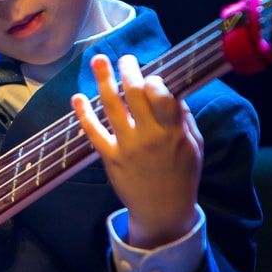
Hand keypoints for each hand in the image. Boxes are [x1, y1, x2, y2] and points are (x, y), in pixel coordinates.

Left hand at [71, 54, 202, 247]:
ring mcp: (127, 147)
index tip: (151, 75)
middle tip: (125, 59)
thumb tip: (174, 92)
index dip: (154, 79)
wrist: (163, 212)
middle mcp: (149, 136)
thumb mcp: (194, 146)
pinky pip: (94, 132)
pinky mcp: (110, 158)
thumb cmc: (182, 176)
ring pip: (113, 106)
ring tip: (98, 60)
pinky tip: (77, 98)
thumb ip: (184, 119)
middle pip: (135, 94)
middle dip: (128, 70)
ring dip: (103, 80)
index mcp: (172, 132)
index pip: (162, 96)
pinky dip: (84, 114)